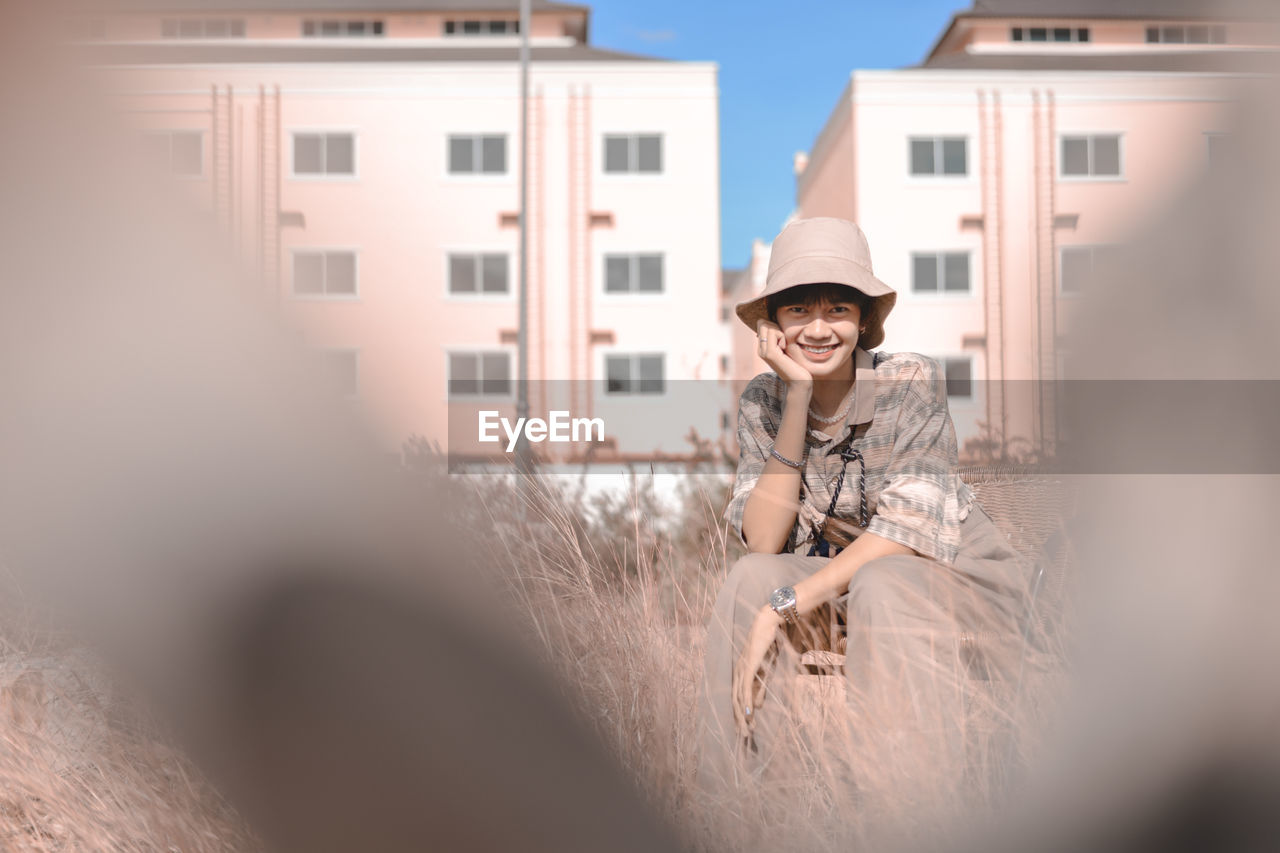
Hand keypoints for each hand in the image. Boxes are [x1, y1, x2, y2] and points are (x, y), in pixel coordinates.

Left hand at [732, 606, 782, 740]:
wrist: (769, 624)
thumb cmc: (768, 645)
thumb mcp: (766, 672)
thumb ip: (760, 688)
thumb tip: (756, 707)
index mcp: (741, 674)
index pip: (737, 699)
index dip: (740, 715)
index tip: (745, 729)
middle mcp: (737, 672)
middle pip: (735, 701)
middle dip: (739, 720)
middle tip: (745, 736)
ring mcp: (742, 669)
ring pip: (739, 697)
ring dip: (743, 715)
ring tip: (748, 730)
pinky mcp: (748, 666)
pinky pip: (746, 686)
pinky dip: (747, 701)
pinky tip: (749, 713)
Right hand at [756, 320, 811, 387]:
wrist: (799, 381)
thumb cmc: (797, 364)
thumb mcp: (786, 348)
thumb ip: (780, 337)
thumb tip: (777, 323)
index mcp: (763, 348)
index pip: (762, 324)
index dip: (774, 325)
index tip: (783, 338)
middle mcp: (760, 350)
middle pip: (763, 323)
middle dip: (776, 327)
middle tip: (784, 342)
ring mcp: (763, 352)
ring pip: (768, 326)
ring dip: (780, 332)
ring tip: (784, 346)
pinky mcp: (769, 353)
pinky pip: (773, 332)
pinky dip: (782, 336)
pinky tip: (785, 349)